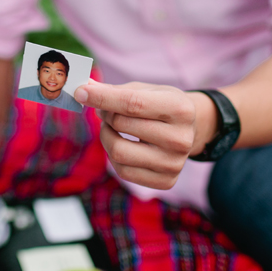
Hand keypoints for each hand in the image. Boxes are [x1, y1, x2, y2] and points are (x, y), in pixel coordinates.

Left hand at [74, 80, 217, 189]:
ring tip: (113, 129)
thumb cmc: (162, 105)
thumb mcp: (146, 90)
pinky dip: (114, 156)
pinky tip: (124, 146)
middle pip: (122, 125)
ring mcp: (174, 163)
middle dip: (106, 115)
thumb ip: (115, 90)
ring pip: (119, 152)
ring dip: (106, 136)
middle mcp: (181, 138)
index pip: (132, 103)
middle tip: (106, 111)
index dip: (102, 97)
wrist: (191, 130)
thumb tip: (83, 89)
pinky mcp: (166, 181)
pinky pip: (123, 171)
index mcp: (180, 109)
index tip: (80, 92)